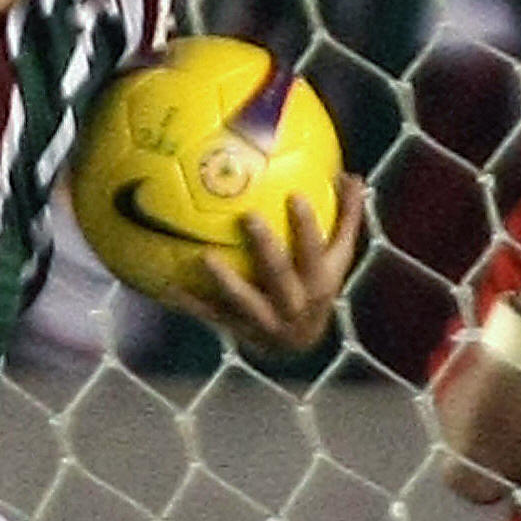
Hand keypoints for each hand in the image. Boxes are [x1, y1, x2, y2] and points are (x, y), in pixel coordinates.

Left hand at [183, 172, 365, 354]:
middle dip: (266, 246)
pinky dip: (191, 302)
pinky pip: (212, 315)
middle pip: (281, 273)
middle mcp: (295, 303)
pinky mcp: (239, 332)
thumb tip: (352, 176)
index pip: (317, 250)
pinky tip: (168, 286)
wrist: (298, 344)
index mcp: (320, 282)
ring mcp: (266, 321)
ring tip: (204, 255)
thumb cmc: (316, 285)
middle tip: (247, 216)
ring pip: (245, 299)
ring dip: (225, 279)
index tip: (294, 194)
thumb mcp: (337, 257)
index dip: (307, 226)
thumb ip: (345, 218)